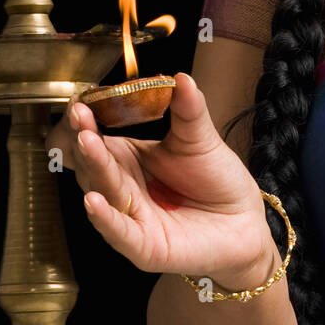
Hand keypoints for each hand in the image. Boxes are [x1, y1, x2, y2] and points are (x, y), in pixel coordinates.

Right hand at [44, 71, 273, 285]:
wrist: (245, 222)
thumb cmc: (218, 181)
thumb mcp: (201, 139)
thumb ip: (189, 110)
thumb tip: (180, 77)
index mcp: (129, 160)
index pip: (99, 138)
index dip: (87, 120)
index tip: (80, 99)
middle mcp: (123, 188)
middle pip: (94, 163)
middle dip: (84, 138)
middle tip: (79, 113)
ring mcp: (130, 219)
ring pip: (104, 191)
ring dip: (93, 167)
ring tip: (87, 141)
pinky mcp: (144, 247)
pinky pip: (120, 233)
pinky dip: (105, 218)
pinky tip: (93, 200)